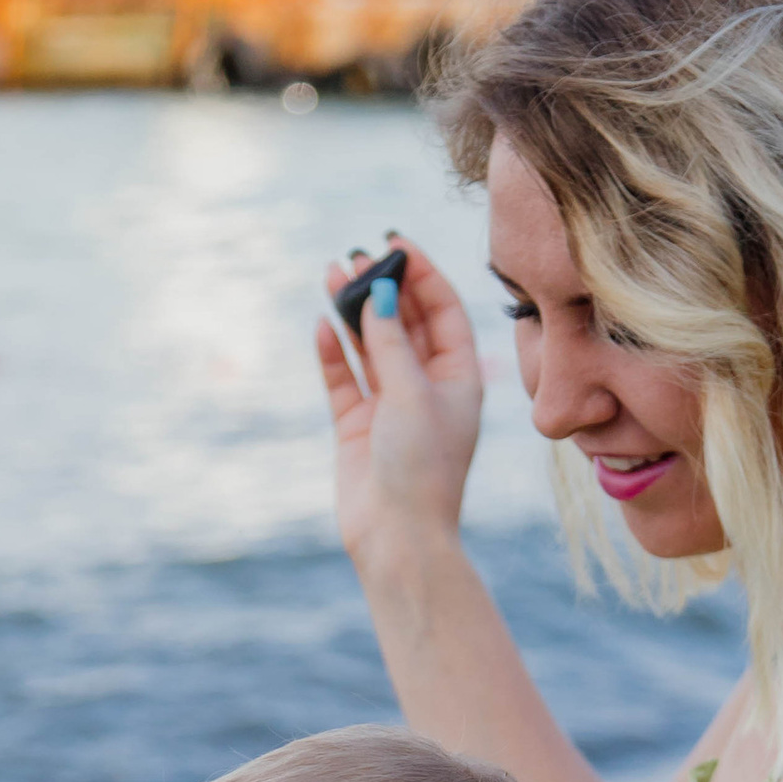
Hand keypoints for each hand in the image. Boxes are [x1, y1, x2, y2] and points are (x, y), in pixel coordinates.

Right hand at [313, 236, 483, 576]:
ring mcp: (390, 407)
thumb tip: (377, 291)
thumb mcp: (410, 394)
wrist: (397, 538)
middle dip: (383, 287)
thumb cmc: (420, 468)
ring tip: (332, 273)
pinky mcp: (358, 428)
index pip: (444, 311)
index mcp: (460, 378)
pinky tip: (323, 324)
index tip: (395, 243)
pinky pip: (344, 379)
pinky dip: (334, 352)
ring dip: (354, 311)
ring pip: (371, 346)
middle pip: (406, 322)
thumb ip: (390, 342)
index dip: (422, 273)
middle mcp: (428, 388)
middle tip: (357, 255)